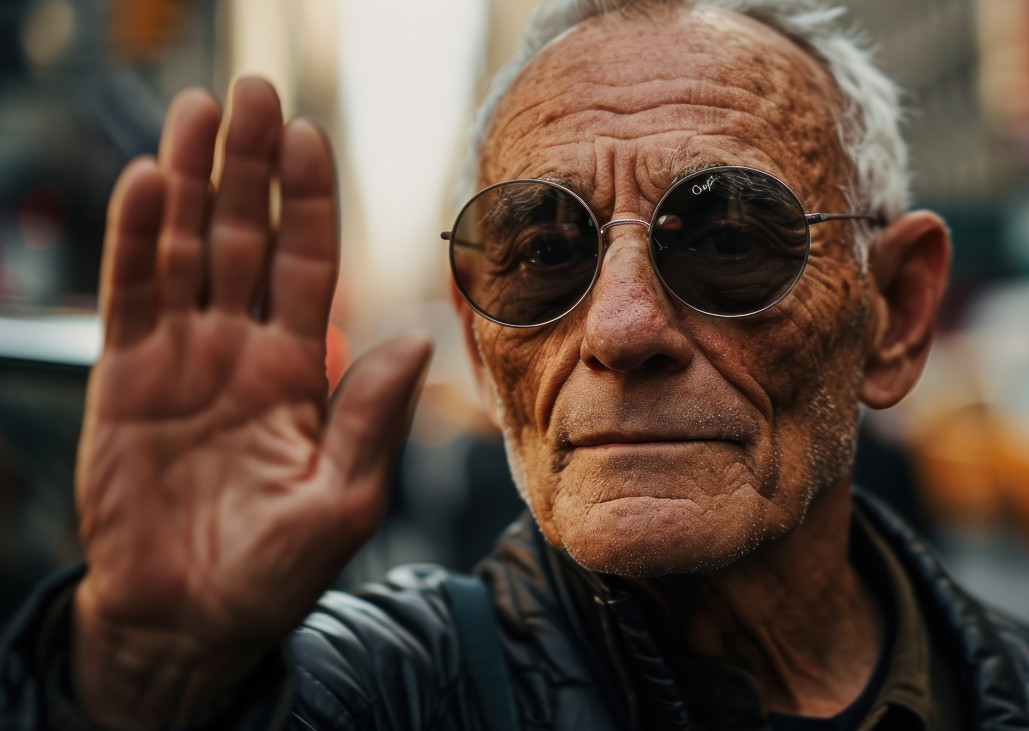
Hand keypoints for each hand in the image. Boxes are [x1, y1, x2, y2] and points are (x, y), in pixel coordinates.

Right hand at [71, 78, 432, 726]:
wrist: (190, 622)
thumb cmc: (273, 572)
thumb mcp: (342, 502)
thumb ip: (371, 421)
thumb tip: (412, 344)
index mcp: (300, 369)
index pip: (308, 264)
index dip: (308, 201)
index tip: (312, 137)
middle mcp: (242, 347)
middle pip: (247, 236)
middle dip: (251, 166)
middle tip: (257, 93)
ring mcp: (181, 357)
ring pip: (187, 248)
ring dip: (193, 180)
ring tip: (200, 111)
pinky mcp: (124, 379)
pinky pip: (130, 296)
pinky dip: (137, 240)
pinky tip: (150, 183)